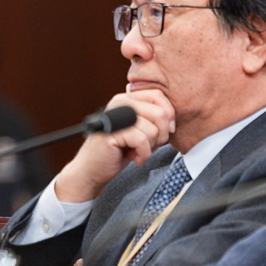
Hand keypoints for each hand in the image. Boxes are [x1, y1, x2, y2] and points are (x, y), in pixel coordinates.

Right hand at [55, 89, 175, 202]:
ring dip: (151, 147)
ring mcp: (114, 117)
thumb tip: (172, 117)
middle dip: (161, 134)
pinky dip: (143, 154)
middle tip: (151, 145)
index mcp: (126, 98)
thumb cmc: (117, 151)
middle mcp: (119, 103)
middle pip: (159, 112)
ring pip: (152, 129)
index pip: (158, 96)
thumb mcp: (138, 129)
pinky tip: (134, 158)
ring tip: (139, 152)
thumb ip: (151, 117)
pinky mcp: (112, 132)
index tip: (165, 131)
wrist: (93, 169)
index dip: (169, 115)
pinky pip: (141, 140)